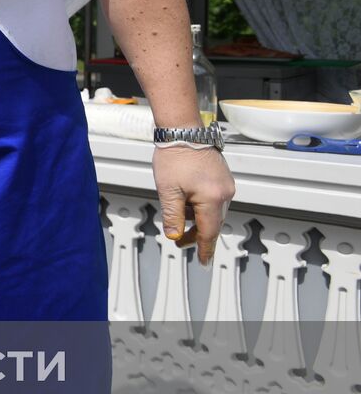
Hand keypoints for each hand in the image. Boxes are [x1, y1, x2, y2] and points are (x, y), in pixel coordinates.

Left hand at [153, 145, 234, 264]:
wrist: (182, 131)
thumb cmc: (175, 156)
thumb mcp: (168, 191)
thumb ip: (172, 216)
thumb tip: (175, 235)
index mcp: (213, 198)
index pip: (209, 232)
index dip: (204, 249)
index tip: (203, 262)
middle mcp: (225, 192)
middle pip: (212, 223)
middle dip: (196, 235)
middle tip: (180, 240)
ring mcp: (226, 184)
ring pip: (213, 212)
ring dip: (197, 219)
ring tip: (178, 216)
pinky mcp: (222, 178)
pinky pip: (214, 200)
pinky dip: (201, 207)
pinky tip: (187, 202)